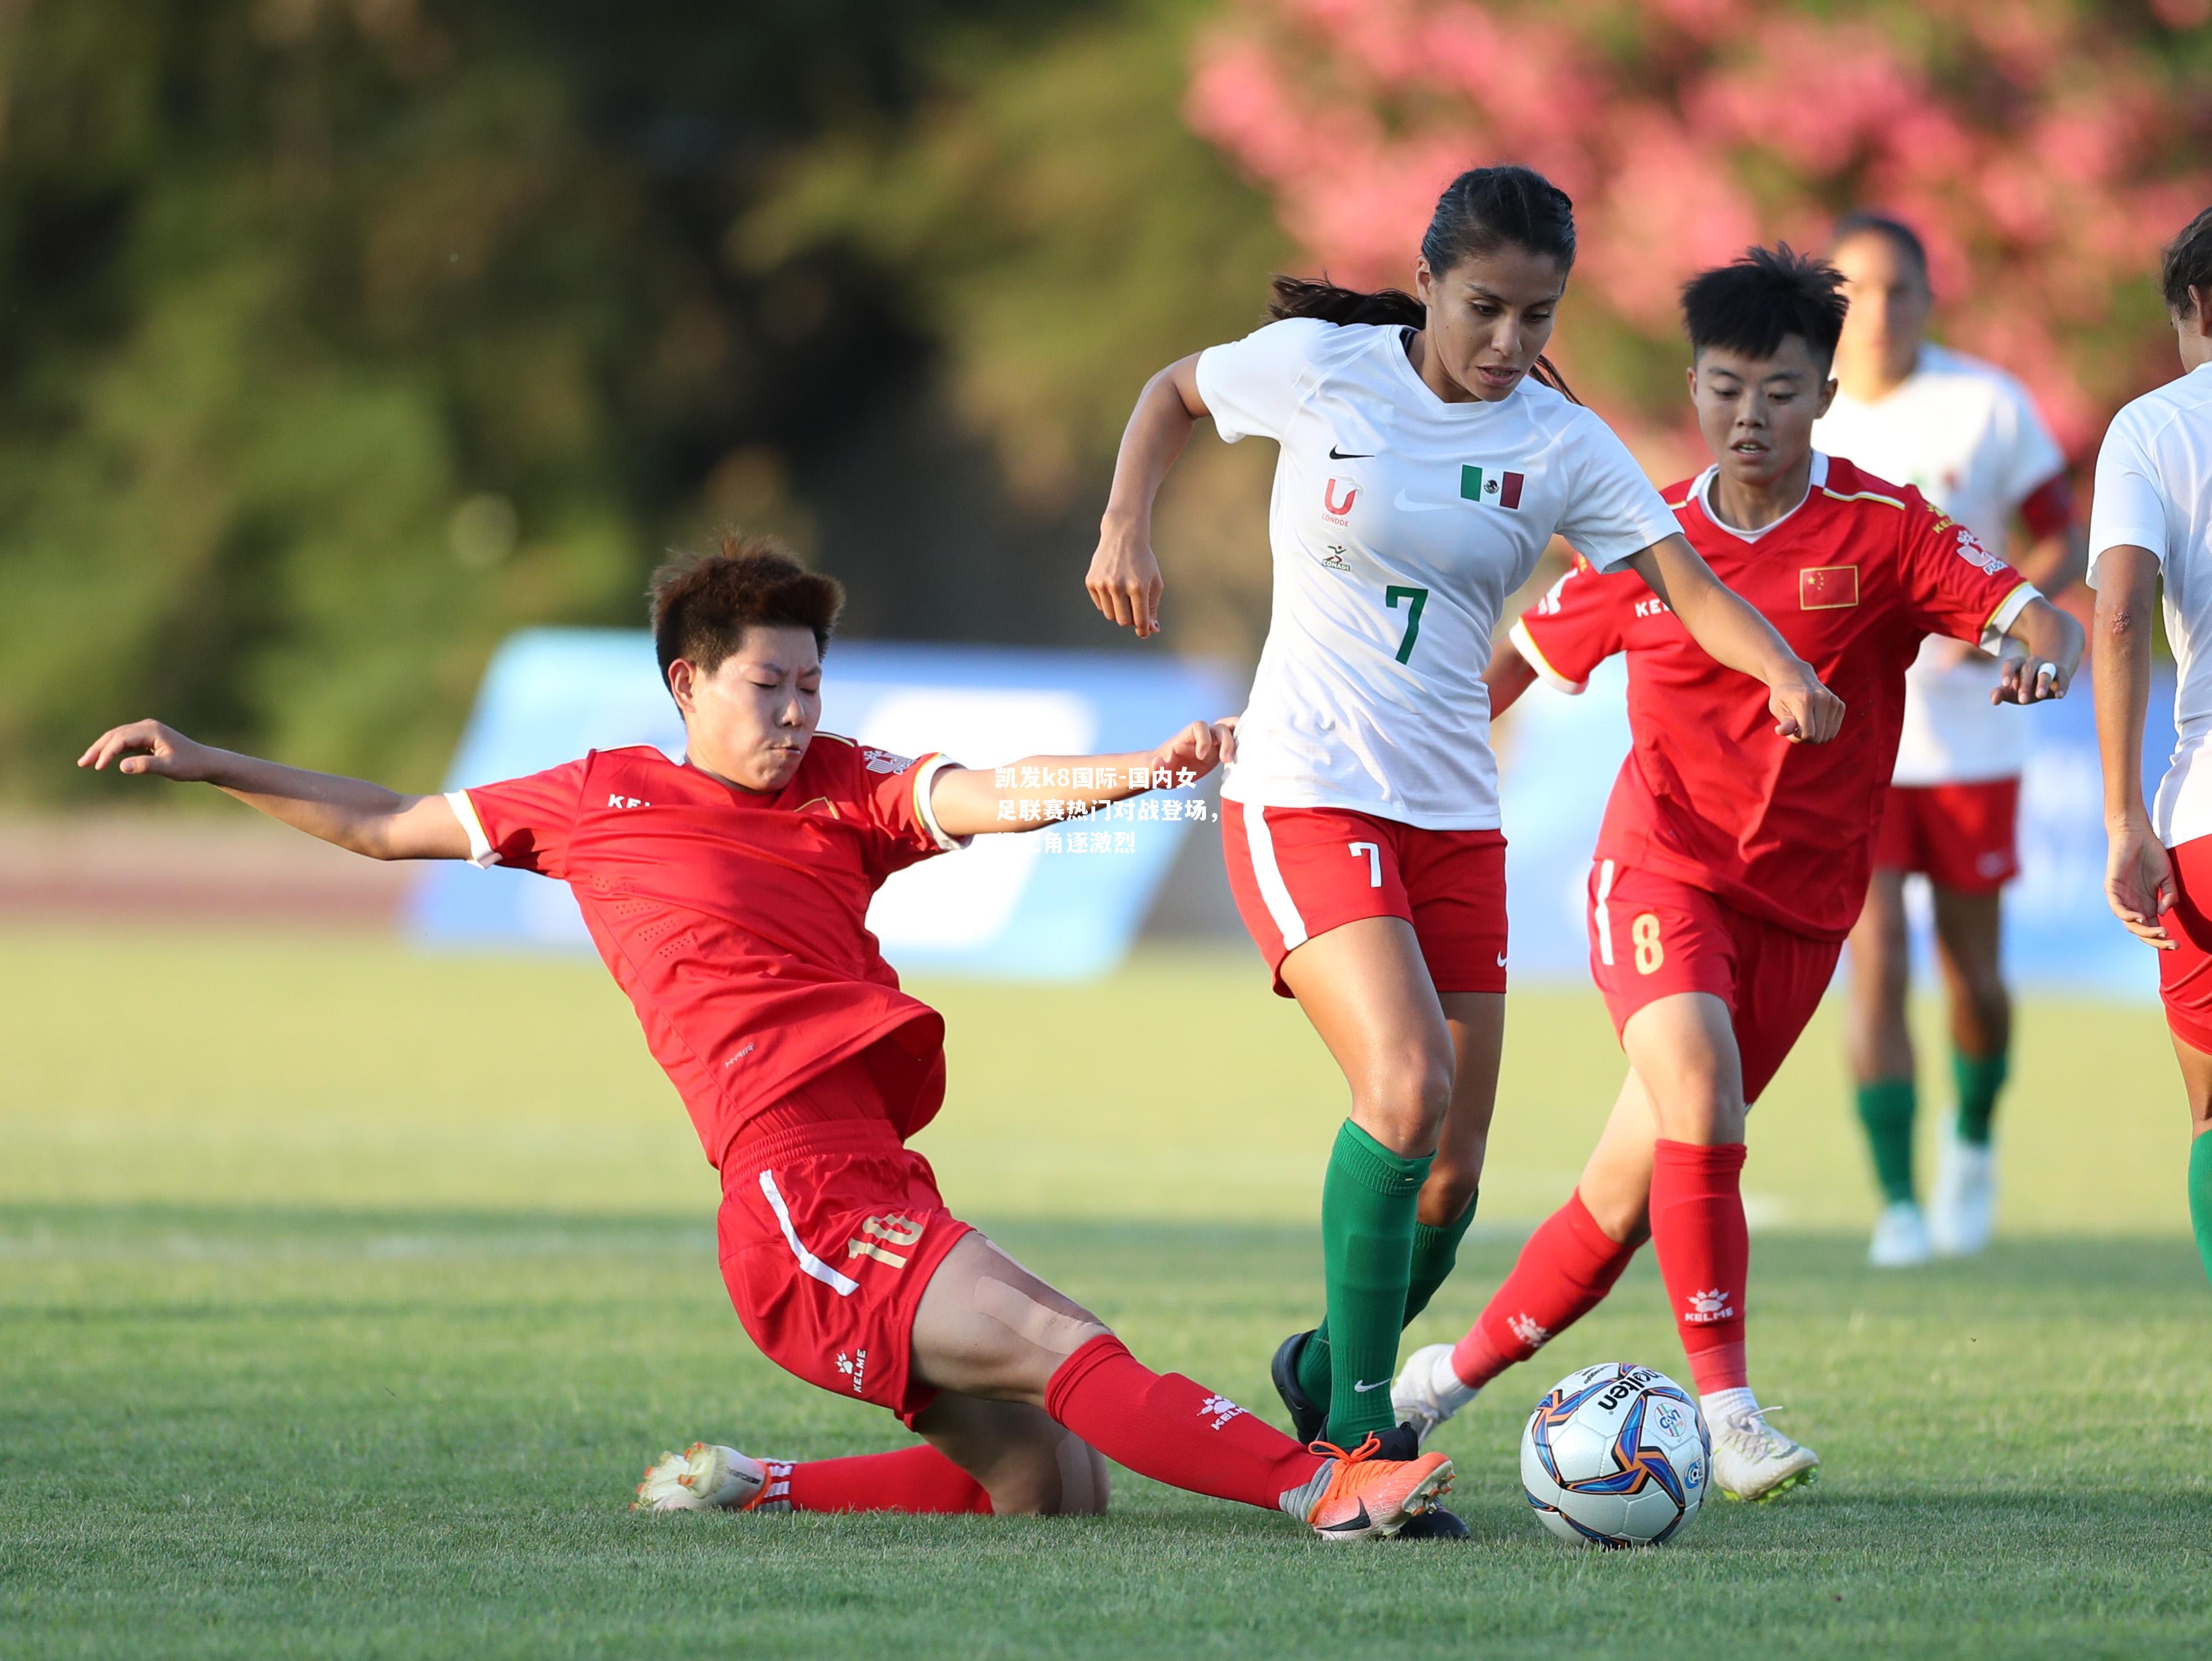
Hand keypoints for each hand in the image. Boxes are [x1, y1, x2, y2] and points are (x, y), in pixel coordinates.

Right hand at [77, 719, 218, 781]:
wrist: (205, 762)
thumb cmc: (190, 765)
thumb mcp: (169, 768)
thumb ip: (145, 765)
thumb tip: (121, 766)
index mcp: (151, 730)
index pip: (121, 739)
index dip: (107, 752)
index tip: (98, 767)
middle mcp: (146, 727)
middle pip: (115, 735)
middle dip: (98, 749)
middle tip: (82, 763)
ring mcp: (146, 731)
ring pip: (117, 738)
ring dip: (102, 749)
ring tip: (86, 762)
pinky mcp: (146, 738)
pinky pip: (124, 742)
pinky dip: (112, 750)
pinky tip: (102, 760)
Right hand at [1086, 513, 1163, 638]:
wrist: (1123, 536)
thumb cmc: (1143, 561)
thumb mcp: (1154, 582)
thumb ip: (1153, 608)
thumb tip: (1151, 630)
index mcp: (1138, 587)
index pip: (1140, 620)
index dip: (1143, 630)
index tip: (1144, 632)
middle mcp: (1118, 586)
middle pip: (1124, 621)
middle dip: (1131, 619)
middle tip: (1135, 608)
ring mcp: (1102, 584)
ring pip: (1110, 616)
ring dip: (1119, 611)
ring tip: (1125, 595)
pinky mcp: (1091, 581)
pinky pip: (1100, 605)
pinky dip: (1108, 602)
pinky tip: (1113, 586)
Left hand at [1145, 717, 1236, 782]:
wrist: (1161, 772)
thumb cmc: (1155, 771)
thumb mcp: (1151, 772)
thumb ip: (1154, 768)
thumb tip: (1159, 763)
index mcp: (1185, 738)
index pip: (1199, 727)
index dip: (1204, 738)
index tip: (1200, 756)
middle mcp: (1200, 738)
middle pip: (1220, 727)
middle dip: (1227, 741)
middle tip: (1225, 760)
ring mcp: (1211, 745)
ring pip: (1230, 733)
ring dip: (1237, 742)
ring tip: (1239, 758)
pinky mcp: (1217, 754)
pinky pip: (1233, 744)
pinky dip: (1241, 745)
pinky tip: (1247, 757)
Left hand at [1767, 665, 1843, 743]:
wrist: (1795, 677)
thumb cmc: (1783, 696)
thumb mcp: (1777, 708)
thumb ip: (1784, 721)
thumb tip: (1781, 731)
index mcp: (1806, 699)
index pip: (1808, 734)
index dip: (1796, 737)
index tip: (1789, 728)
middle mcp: (1823, 699)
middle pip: (1819, 737)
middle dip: (1804, 738)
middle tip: (1795, 726)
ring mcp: (1834, 702)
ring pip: (1827, 736)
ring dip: (1814, 736)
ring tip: (1804, 723)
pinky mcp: (1840, 705)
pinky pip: (1832, 732)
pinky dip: (1822, 732)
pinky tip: (1814, 721)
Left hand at [1992, 651, 2070, 704]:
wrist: (2048, 679)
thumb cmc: (2024, 685)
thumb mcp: (2011, 690)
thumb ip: (2001, 693)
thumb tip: (1994, 700)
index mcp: (2018, 664)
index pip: (2010, 665)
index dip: (2007, 673)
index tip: (2005, 684)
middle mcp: (2033, 662)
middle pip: (2028, 670)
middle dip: (2025, 685)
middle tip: (2022, 700)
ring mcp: (2048, 666)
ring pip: (2046, 672)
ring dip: (2043, 684)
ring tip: (2040, 696)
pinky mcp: (2062, 673)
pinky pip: (2063, 678)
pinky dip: (2061, 687)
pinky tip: (2058, 696)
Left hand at [2106, 822, 2176, 948]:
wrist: (2136, 834)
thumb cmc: (2151, 854)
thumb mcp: (2167, 877)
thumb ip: (2169, 895)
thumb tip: (2163, 913)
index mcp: (2146, 904)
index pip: (2151, 928)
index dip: (2162, 939)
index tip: (2177, 945)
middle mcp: (2133, 904)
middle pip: (2140, 930)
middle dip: (2156, 940)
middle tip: (2171, 944)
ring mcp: (2122, 897)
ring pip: (2129, 923)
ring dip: (2144, 930)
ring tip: (2160, 933)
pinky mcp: (2112, 888)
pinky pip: (2118, 908)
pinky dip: (2129, 915)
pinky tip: (2141, 918)